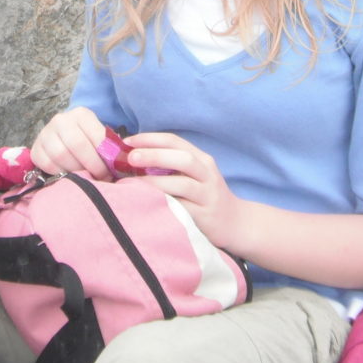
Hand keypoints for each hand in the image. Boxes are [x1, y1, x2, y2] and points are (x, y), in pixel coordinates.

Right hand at [29, 107, 109, 177]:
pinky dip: (61, 173)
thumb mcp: (98, 137)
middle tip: (101, 178)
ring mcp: (45, 134)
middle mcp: (61, 120)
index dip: (105, 157)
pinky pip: (48, 164)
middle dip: (92, 165)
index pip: (96, 136)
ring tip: (87, 178)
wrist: (61, 139)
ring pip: (61, 155)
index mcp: (81, 114)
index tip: (111, 171)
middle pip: (77, 145)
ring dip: (77, 170)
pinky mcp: (36, 149)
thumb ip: (109, 147)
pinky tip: (71, 176)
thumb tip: (123, 162)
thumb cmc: (86, 140)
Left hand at [122, 133, 244, 247]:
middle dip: (154, 155)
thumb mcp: (194, 175)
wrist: (235, 223)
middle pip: (182, 158)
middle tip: (130, 158)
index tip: (128, 141)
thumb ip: (171, 165)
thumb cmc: (204, 196)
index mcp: (201, 159)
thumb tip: (133, 157)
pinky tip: (147, 204)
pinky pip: (183, 209)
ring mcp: (208, 195)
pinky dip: (163, 204)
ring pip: (182, 184)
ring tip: (132, 184)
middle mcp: (207, 173)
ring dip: (155, 182)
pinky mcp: (205, 216)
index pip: (174, 141)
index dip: (150, 139)